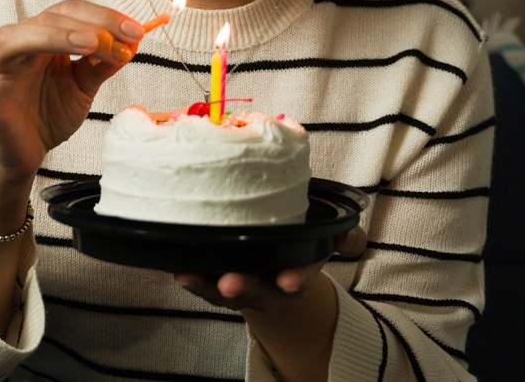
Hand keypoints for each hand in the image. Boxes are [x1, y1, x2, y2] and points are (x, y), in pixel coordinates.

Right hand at [0, 0, 143, 179]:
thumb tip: (131, 44)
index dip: (106, 17)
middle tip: (126, 39)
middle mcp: (21, 46)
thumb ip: (103, 65)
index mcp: (45, 39)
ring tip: (91, 44)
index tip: (137, 31)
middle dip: (94, 24)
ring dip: (57, 35)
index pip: (73, 13)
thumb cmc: (48, 114)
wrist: (24, 156)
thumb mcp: (83, 87)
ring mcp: (1, 70)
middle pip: (52, 18)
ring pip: (18, 38)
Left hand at [174, 225, 365, 311]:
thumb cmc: (296, 240)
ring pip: (220, 289)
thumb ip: (342, 234)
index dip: (294, 279)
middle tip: (231, 282)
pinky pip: (199, 280)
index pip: (297, 278)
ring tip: (189, 274)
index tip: (288, 281)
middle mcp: (265, 283)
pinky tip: (175, 266)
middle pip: (254, 290)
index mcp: (294, 272)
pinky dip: (188, 276)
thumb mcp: (323, 235)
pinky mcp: (212, 276)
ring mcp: (237, 280)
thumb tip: (350, 235)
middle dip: (243, 287)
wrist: (272, 263)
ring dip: (205, 284)